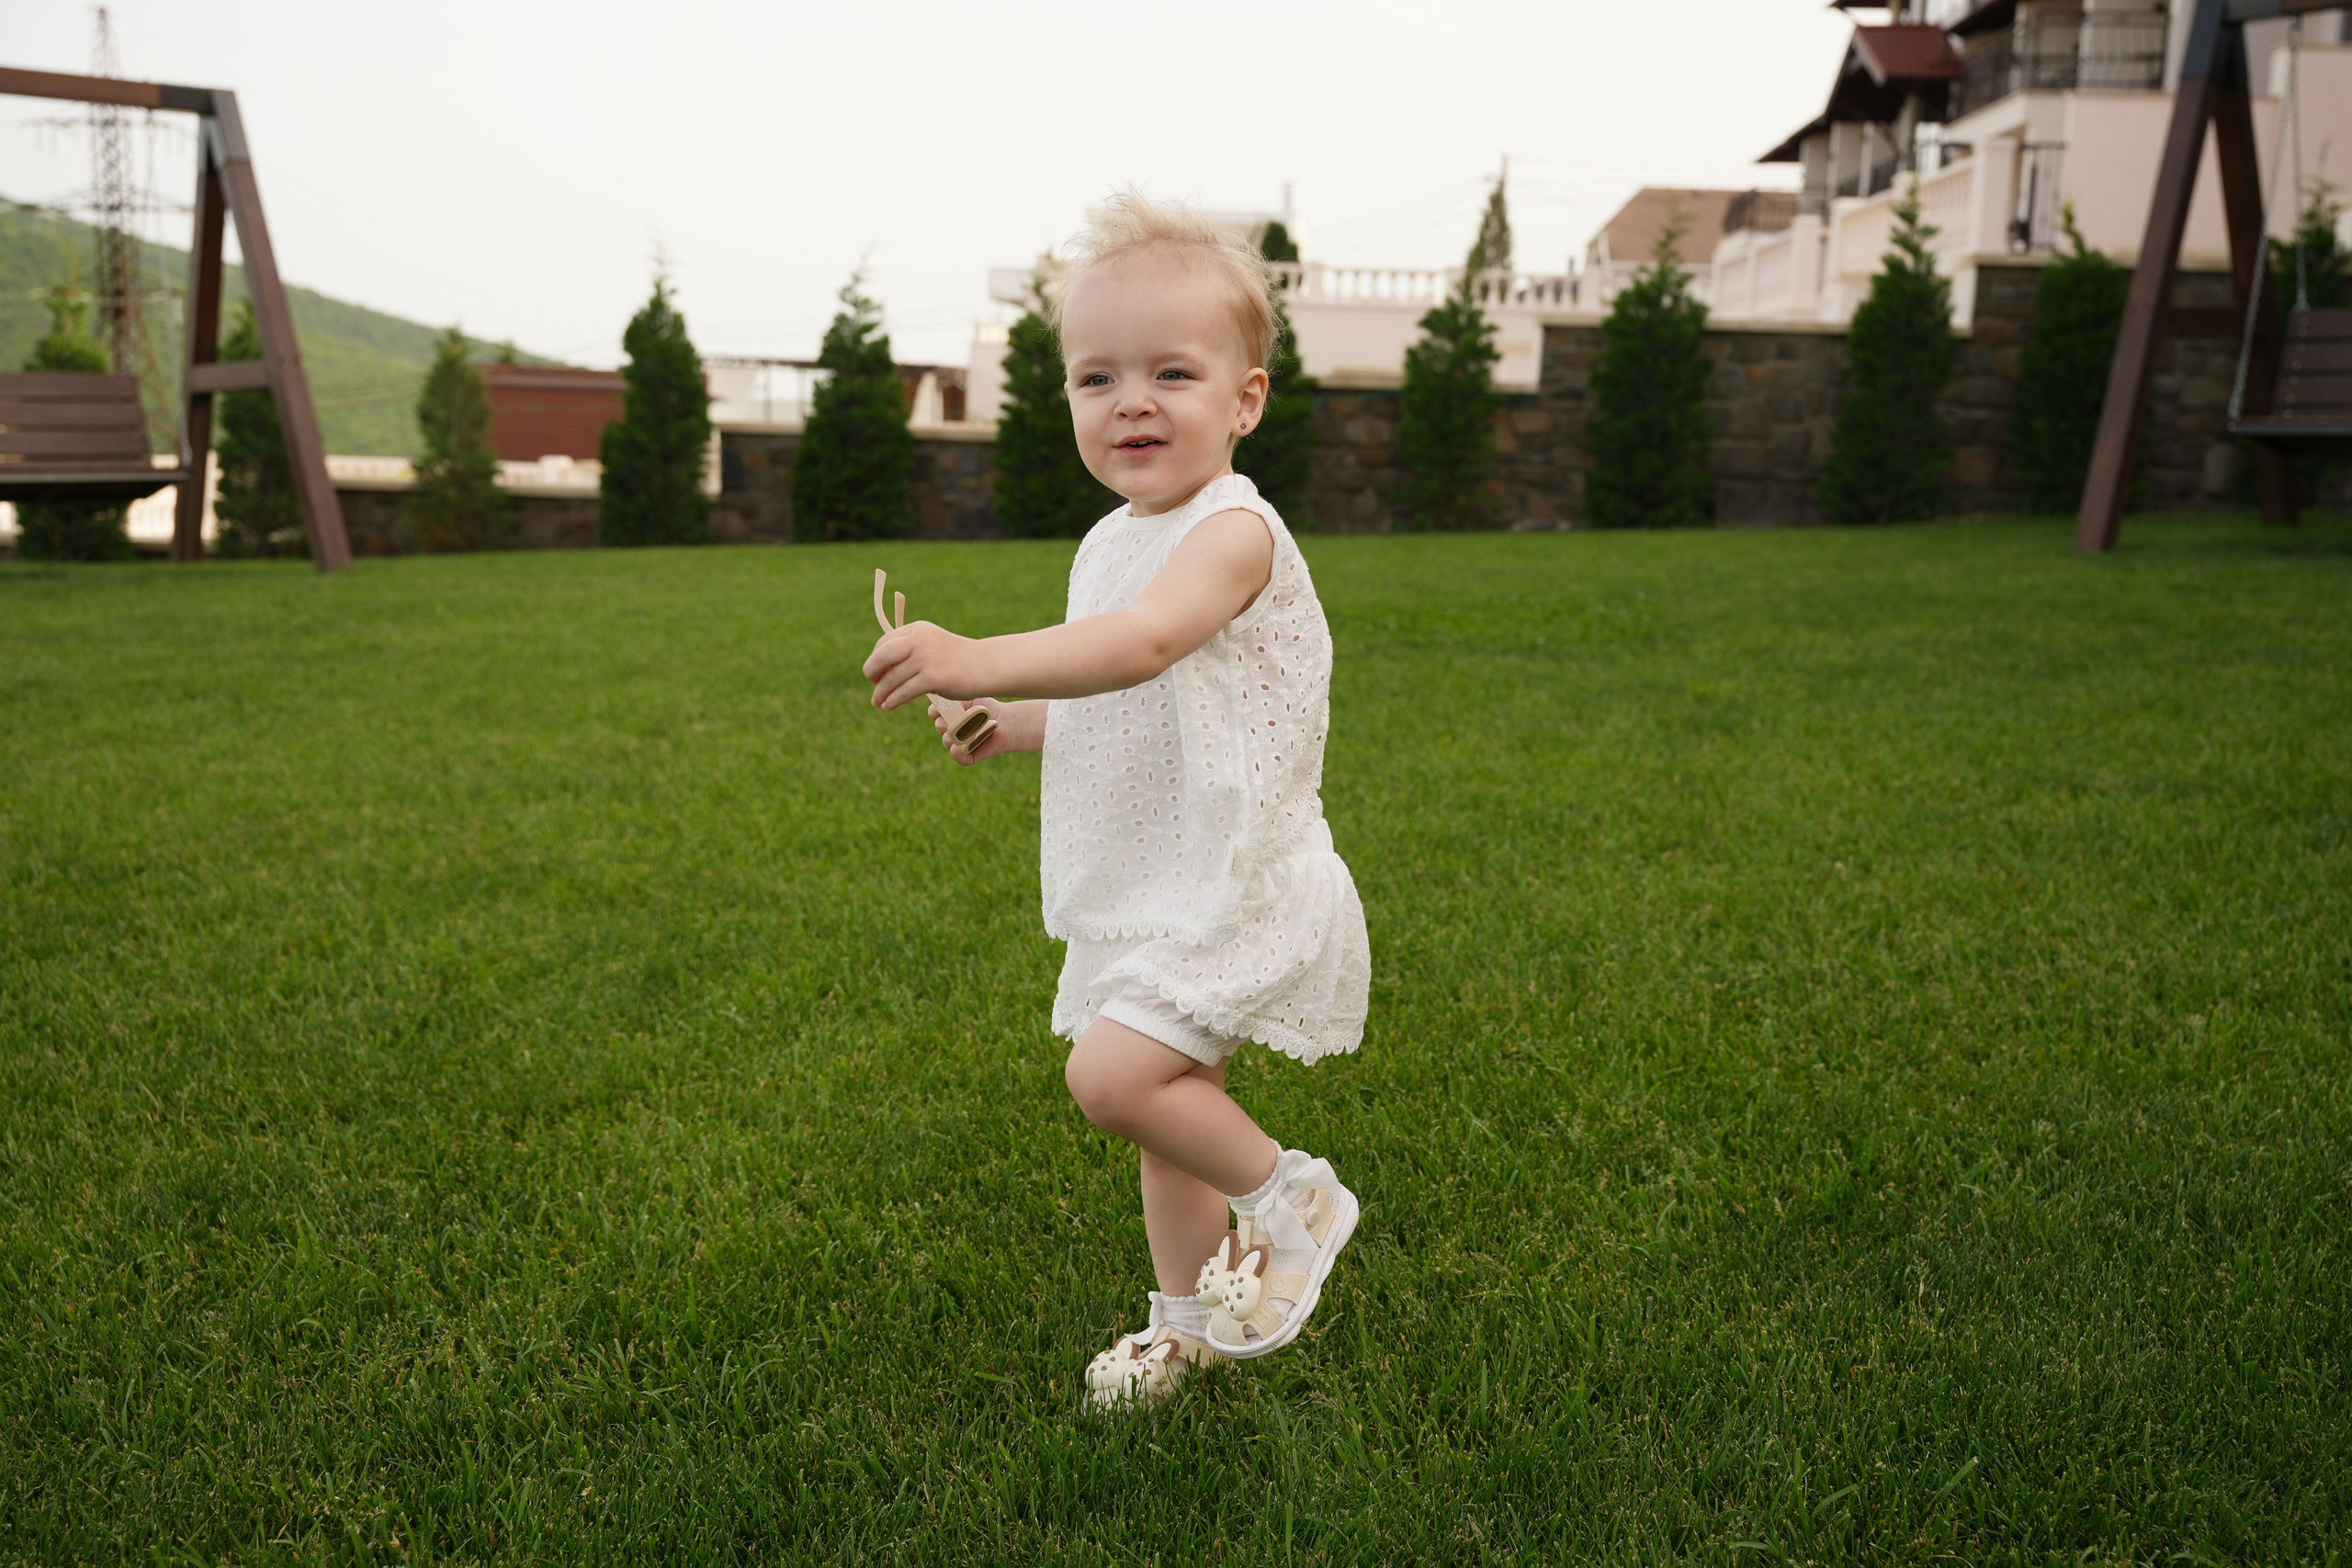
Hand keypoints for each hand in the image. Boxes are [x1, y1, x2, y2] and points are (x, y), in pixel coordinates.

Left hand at [863, 621, 984, 710]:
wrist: (985, 666)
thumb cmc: (956, 660)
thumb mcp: (931, 645)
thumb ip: (909, 650)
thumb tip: (880, 667)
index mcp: (917, 630)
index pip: (884, 644)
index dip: (875, 660)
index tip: (876, 674)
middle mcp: (919, 640)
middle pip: (881, 657)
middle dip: (871, 673)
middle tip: (873, 685)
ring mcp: (926, 658)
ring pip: (891, 678)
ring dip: (881, 693)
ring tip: (878, 703)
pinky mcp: (932, 677)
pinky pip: (903, 692)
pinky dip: (892, 701)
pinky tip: (888, 706)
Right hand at [932, 696, 1014, 765]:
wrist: (1006, 722)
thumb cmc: (987, 709)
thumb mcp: (971, 698)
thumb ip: (955, 700)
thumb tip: (943, 704)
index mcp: (948, 715)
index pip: (934, 713)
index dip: (936, 710)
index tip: (942, 707)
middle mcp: (950, 730)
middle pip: (939, 726)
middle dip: (947, 721)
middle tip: (959, 718)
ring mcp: (957, 743)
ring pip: (946, 740)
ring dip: (955, 735)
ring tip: (967, 730)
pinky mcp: (966, 756)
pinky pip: (955, 755)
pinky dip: (957, 750)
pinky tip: (963, 745)